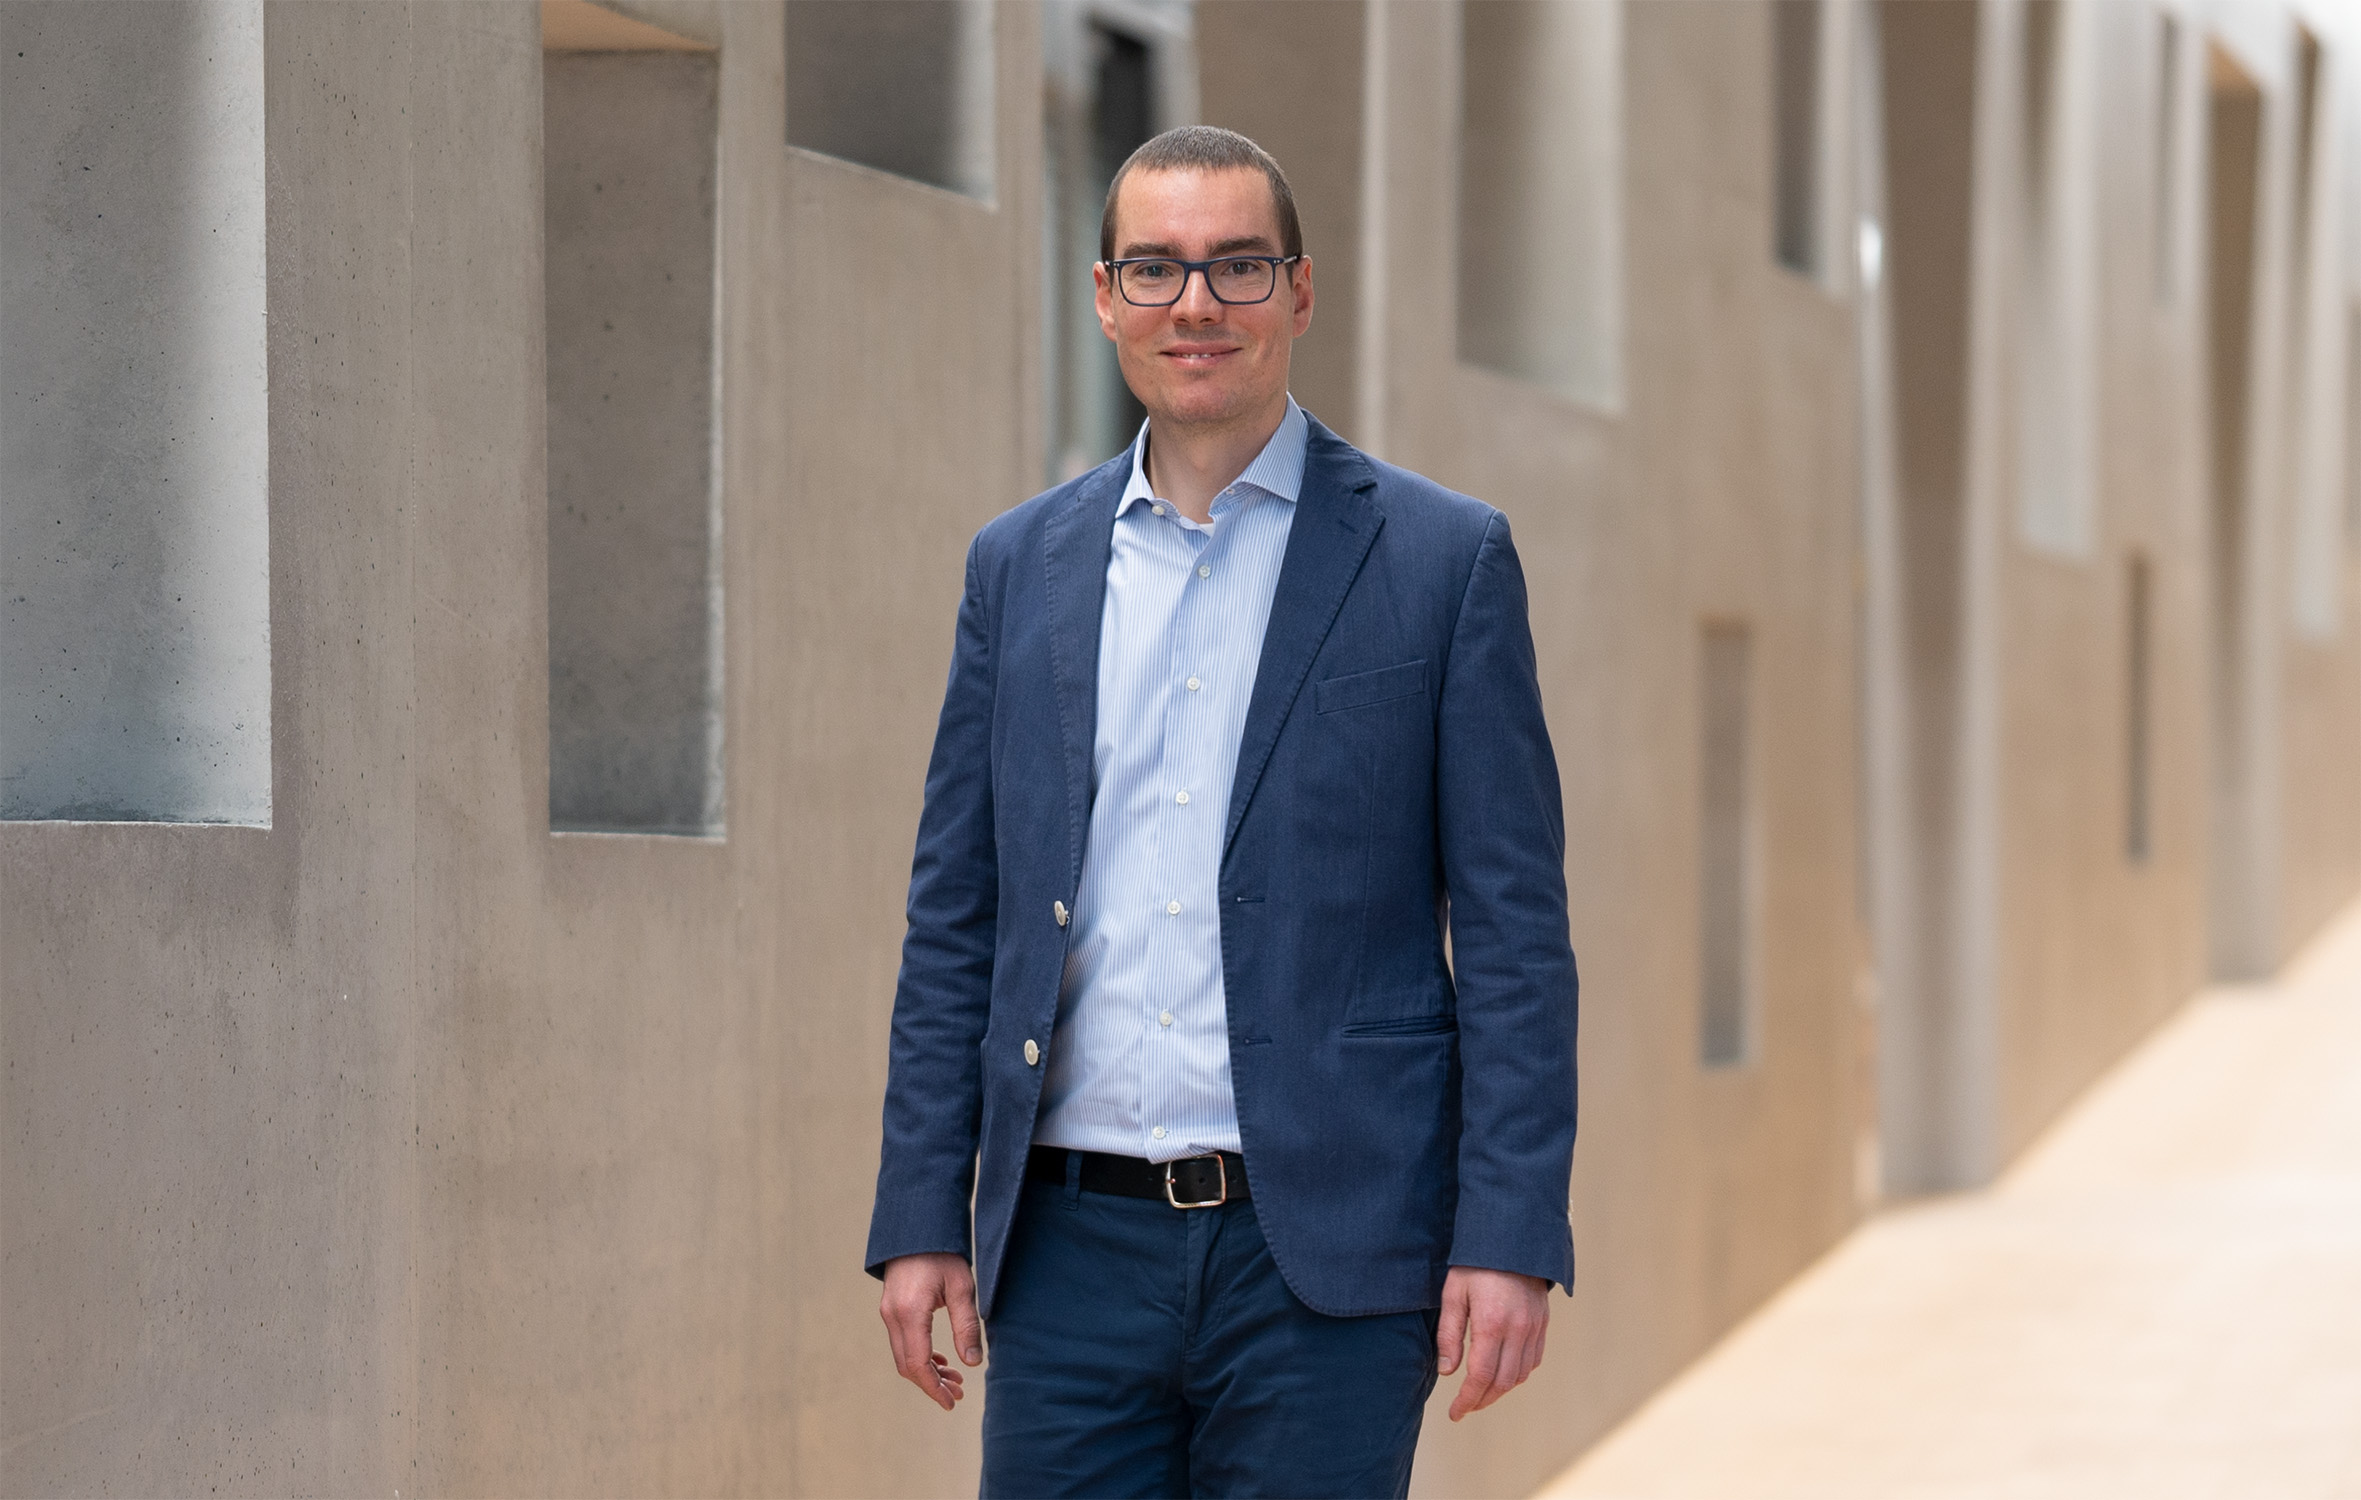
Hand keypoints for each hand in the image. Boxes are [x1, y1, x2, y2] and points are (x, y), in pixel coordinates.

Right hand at [879, 1252, 983, 1409]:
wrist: (918, 1227)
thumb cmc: (943, 1254)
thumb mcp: (962, 1288)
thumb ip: (966, 1327)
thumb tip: (972, 1363)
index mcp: (910, 1313)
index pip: (918, 1364)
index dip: (934, 1388)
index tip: (951, 1402)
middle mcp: (893, 1316)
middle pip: (907, 1365)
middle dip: (932, 1384)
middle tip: (957, 1394)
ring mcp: (888, 1312)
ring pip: (903, 1355)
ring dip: (927, 1371)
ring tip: (954, 1379)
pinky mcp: (891, 1308)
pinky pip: (901, 1341)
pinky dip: (919, 1356)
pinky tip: (940, 1359)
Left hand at [1436, 1266, 1549, 1420]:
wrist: (1512, 1237)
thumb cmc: (1476, 1263)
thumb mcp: (1453, 1293)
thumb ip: (1450, 1335)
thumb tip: (1449, 1372)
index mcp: (1492, 1323)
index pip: (1481, 1376)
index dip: (1468, 1399)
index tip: (1455, 1412)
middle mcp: (1518, 1329)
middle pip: (1503, 1382)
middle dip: (1482, 1400)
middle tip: (1465, 1407)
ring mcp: (1534, 1327)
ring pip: (1520, 1375)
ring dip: (1500, 1390)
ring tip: (1480, 1393)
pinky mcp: (1543, 1322)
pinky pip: (1533, 1360)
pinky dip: (1517, 1374)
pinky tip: (1502, 1373)